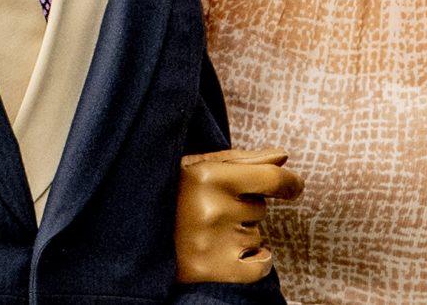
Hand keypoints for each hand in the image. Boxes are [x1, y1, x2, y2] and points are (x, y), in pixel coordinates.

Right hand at [174, 147, 304, 283]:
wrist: (132, 233)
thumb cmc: (171, 193)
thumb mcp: (199, 166)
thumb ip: (243, 160)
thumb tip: (283, 156)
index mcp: (209, 174)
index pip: (270, 178)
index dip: (289, 182)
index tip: (295, 185)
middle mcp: (213, 207)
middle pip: (261, 207)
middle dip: (244, 206)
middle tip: (211, 208)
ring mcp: (214, 242)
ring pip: (257, 235)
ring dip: (242, 233)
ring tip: (209, 229)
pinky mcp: (213, 270)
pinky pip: (260, 266)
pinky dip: (257, 261)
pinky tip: (235, 253)